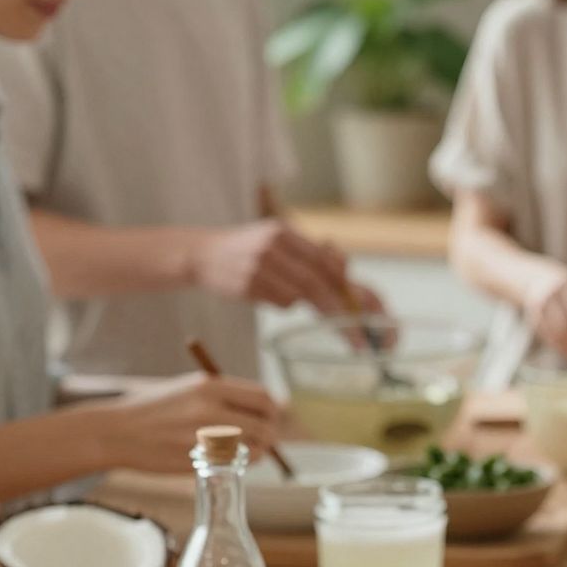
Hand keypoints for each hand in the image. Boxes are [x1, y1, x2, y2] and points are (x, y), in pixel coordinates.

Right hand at [92, 373, 279, 473]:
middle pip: (264, 425)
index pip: (262, 397)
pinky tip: (231, 461)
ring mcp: (204, 437)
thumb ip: (222, 396)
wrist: (116, 431)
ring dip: (258, 451)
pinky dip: (240, 464)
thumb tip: (261, 407)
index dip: (272, 410)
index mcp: (210, 386)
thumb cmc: (153, 410)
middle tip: (266, 440)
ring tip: (248, 451)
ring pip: (254, 447)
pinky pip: (234, 464)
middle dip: (270, 434)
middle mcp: (210, 409)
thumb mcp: (188, 389)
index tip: (270, 417)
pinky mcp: (197, 461)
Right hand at [193, 219, 368, 314]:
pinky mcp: (246, 284)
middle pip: (315, 282)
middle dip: (338, 310)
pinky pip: (278, 303)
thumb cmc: (248, 250)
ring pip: (297, 296)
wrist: (202, 253)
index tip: (365, 308)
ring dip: (297, 301)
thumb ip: (308, 255)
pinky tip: (261, 291)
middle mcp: (272, 245)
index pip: (324, 261)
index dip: (346, 285)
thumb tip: (346, 273)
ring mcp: (258, 265)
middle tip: (357, 335)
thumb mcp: (277, 241)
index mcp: (284, 232)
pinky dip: (280, 303)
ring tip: (278, 291)